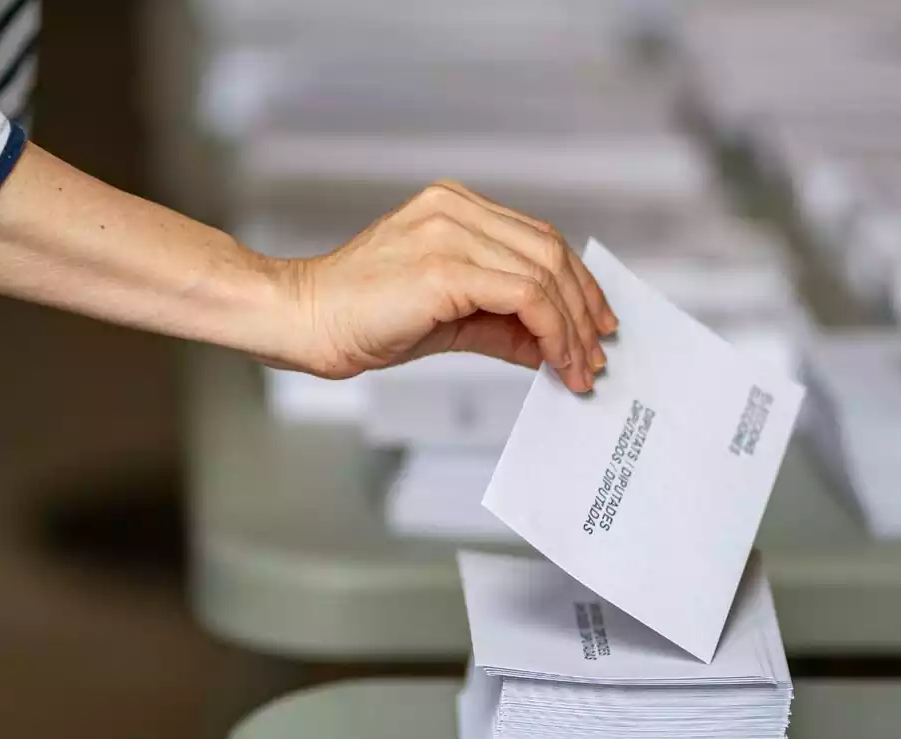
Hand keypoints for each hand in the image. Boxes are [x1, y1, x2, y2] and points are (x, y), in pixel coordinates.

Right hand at [278, 181, 617, 392]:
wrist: (303, 321)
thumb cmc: (361, 318)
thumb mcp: (447, 319)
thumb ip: (500, 324)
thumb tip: (547, 347)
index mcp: (453, 207)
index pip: (538, 238)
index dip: (576, 283)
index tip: (595, 325)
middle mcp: (455, 208)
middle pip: (551, 250)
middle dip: (584, 308)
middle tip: (596, 355)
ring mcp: (450, 232)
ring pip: (545, 273)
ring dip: (573, 328)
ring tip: (579, 369)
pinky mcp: (445, 266)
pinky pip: (525, 295)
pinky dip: (552, 331)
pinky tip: (556, 360)